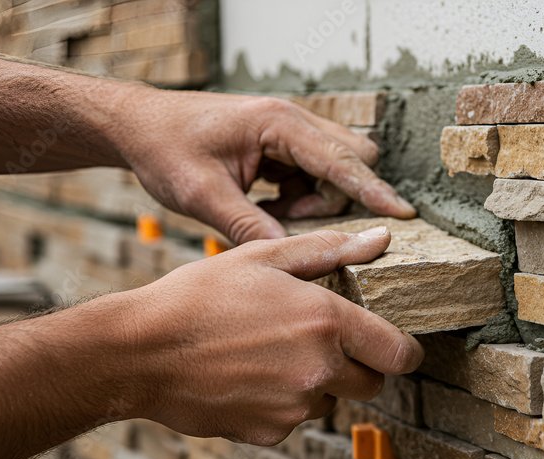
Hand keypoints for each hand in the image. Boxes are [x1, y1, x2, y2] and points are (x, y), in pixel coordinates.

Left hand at [113, 88, 415, 244]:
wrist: (139, 126)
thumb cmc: (166, 149)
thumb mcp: (202, 195)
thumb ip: (249, 224)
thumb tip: (290, 252)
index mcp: (279, 124)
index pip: (341, 161)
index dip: (374, 191)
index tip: (404, 214)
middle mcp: (292, 120)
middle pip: (351, 158)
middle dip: (338, 195)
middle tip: (294, 215)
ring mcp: (289, 130)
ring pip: (335, 167)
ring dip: (316, 196)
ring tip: (271, 209)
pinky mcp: (283, 143)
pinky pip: (314, 172)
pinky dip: (300, 193)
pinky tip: (267, 202)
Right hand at [121, 227, 423, 444]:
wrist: (139, 353)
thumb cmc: (199, 297)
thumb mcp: (262, 257)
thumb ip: (328, 250)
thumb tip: (379, 239)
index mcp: (326, 321)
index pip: (398, 352)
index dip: (404, 351)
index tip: (396, 347)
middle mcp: (319, 369)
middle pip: (373, 384)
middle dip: (359, 367)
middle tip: (321, 344)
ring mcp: (295, 406)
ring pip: (331, 402)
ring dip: (316, 384)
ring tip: (269, 355)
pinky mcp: (270, 433)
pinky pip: (294, 421)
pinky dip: (282, 404)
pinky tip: (247, 378)